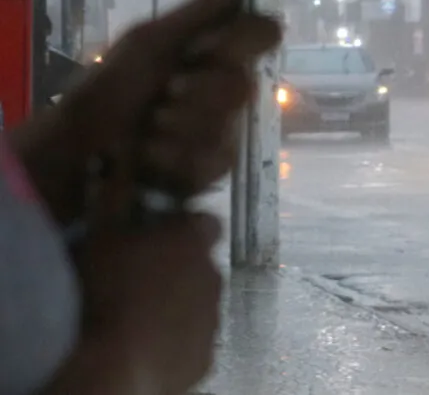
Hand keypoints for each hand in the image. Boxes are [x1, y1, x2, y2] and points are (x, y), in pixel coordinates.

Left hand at [10, 0, 281, 221]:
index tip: (206, 48)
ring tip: (149, 126)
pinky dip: (176, 154)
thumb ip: (200, 12)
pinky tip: (152, 155)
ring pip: (229, 125)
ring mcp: (222, 129)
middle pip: (246, 84)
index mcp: (216, 51)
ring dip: (181, 124)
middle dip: (200, 90)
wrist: (76, 148)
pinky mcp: (211, 168)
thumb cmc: (109, 88)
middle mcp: (226, 87)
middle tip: (167, 91)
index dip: (241, 41)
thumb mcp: (148, 42)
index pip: (263, 34)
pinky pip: (215, 158)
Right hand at [54, 212, 222, 394]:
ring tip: (141, 315)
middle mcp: (213, 274)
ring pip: (201, 302)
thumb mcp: (101, 236)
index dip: (185, 227)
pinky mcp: (207, 354)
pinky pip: (195, 339)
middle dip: (181, 267)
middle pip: (203, 263)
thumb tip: (119, 177)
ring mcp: (214, 316)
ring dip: (180, 303)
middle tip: (144, 278)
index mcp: (193, 240)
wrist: (119, 363)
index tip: (162, 234)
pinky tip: (148, 344)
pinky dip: (178, 339)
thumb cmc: (107, 291)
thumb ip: (116, 203)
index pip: (206, 222)